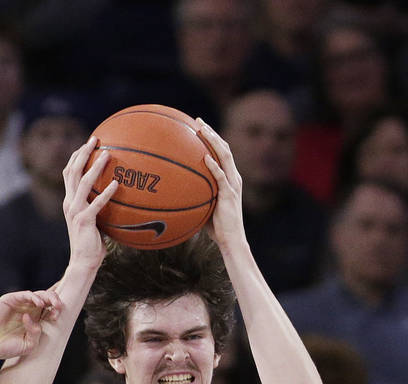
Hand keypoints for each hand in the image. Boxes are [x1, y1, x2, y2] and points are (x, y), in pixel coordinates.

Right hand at [0, 288, 62, 361]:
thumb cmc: (6, 347)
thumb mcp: (28, 345)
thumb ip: (36, 334)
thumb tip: (32, 319)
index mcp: (36, 320)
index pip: (51, 310)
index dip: (57, 311)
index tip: (57, 317)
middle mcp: (29, 310)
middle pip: (47, 300)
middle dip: (56, 301)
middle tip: (59, 307)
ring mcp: (20, 304)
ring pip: (38, 295)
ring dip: (48, 297)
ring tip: (53, 304)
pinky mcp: (10, 300)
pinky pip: (25, 294)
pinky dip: (33, 297)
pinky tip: (39, 304)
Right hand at [62, 136, 117, 268]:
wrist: (83, 261)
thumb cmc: (92, 242)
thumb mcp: (94, 220)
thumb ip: (99, 207)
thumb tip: (116, 196)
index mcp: (70, 200)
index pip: (69, 173)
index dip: (76, 156)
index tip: (87, 143)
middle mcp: (69, 202)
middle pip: (72, 171)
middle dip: (83, 153)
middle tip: (95, 139)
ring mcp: (75, 211)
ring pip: (83, 182)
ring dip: (95, 167)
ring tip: (107, 154)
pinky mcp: (84, 221)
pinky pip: (96, 203)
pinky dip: (106, 193)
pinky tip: (116, 184)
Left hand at [197, 120, 245, 250]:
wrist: (231, 239)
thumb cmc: (216, 225)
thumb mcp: (204, 204)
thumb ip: (195, 194)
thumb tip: (173, 189)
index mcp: (229, 177)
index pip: (222, 152)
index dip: (212, 137)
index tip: (198, 126)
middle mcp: (234, 177)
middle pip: (224, 148)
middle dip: (211, 133)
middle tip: (197, 121)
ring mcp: (233, 185)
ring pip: (225, 157)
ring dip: (213, 142)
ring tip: (202, 131)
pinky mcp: (229, 194)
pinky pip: (221, 177)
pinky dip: (214, 166)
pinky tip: (205, 158)